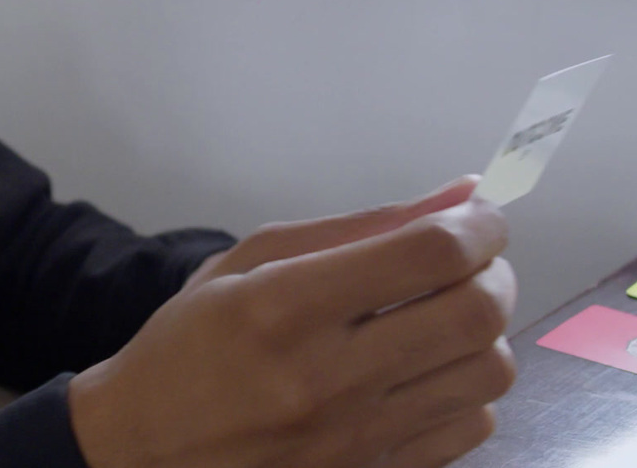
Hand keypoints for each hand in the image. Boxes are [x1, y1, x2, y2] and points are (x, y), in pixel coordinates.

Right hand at [69, 180, 515, 467]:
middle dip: (493, 273)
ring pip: (487, 374)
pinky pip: (471, 426)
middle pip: (475, 314)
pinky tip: (425, 372)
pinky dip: (466, 389)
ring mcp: (354, 438)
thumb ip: (358, 227)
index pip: (429, 253)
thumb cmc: (188, 346)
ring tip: (445, 317)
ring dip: (485, 333)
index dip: (477, 225)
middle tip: (469, 263)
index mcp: (285, 306)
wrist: (143, 452)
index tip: (478, 217)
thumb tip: (459, 193)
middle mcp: (326, 377)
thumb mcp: (250, 263)